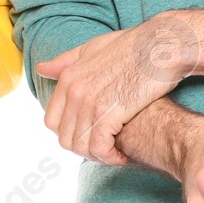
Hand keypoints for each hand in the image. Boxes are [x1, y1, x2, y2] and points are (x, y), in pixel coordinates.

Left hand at [35, 14, 199, 164]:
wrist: (161, 45)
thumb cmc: (133, 45)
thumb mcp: (93, 48)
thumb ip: (66, 61)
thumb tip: (42, 69)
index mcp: (68, 77)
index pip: (52, 121)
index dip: (70, 134)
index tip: (89, 136)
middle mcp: (74, 90)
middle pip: (65, 137)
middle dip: (84, 148)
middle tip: (104, 149)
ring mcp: (90, 102)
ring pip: (80, 146)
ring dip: (98, 156)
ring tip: (115, 154)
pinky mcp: (109, 112)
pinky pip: (99, 147)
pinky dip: (110, 157)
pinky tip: (123, 155)